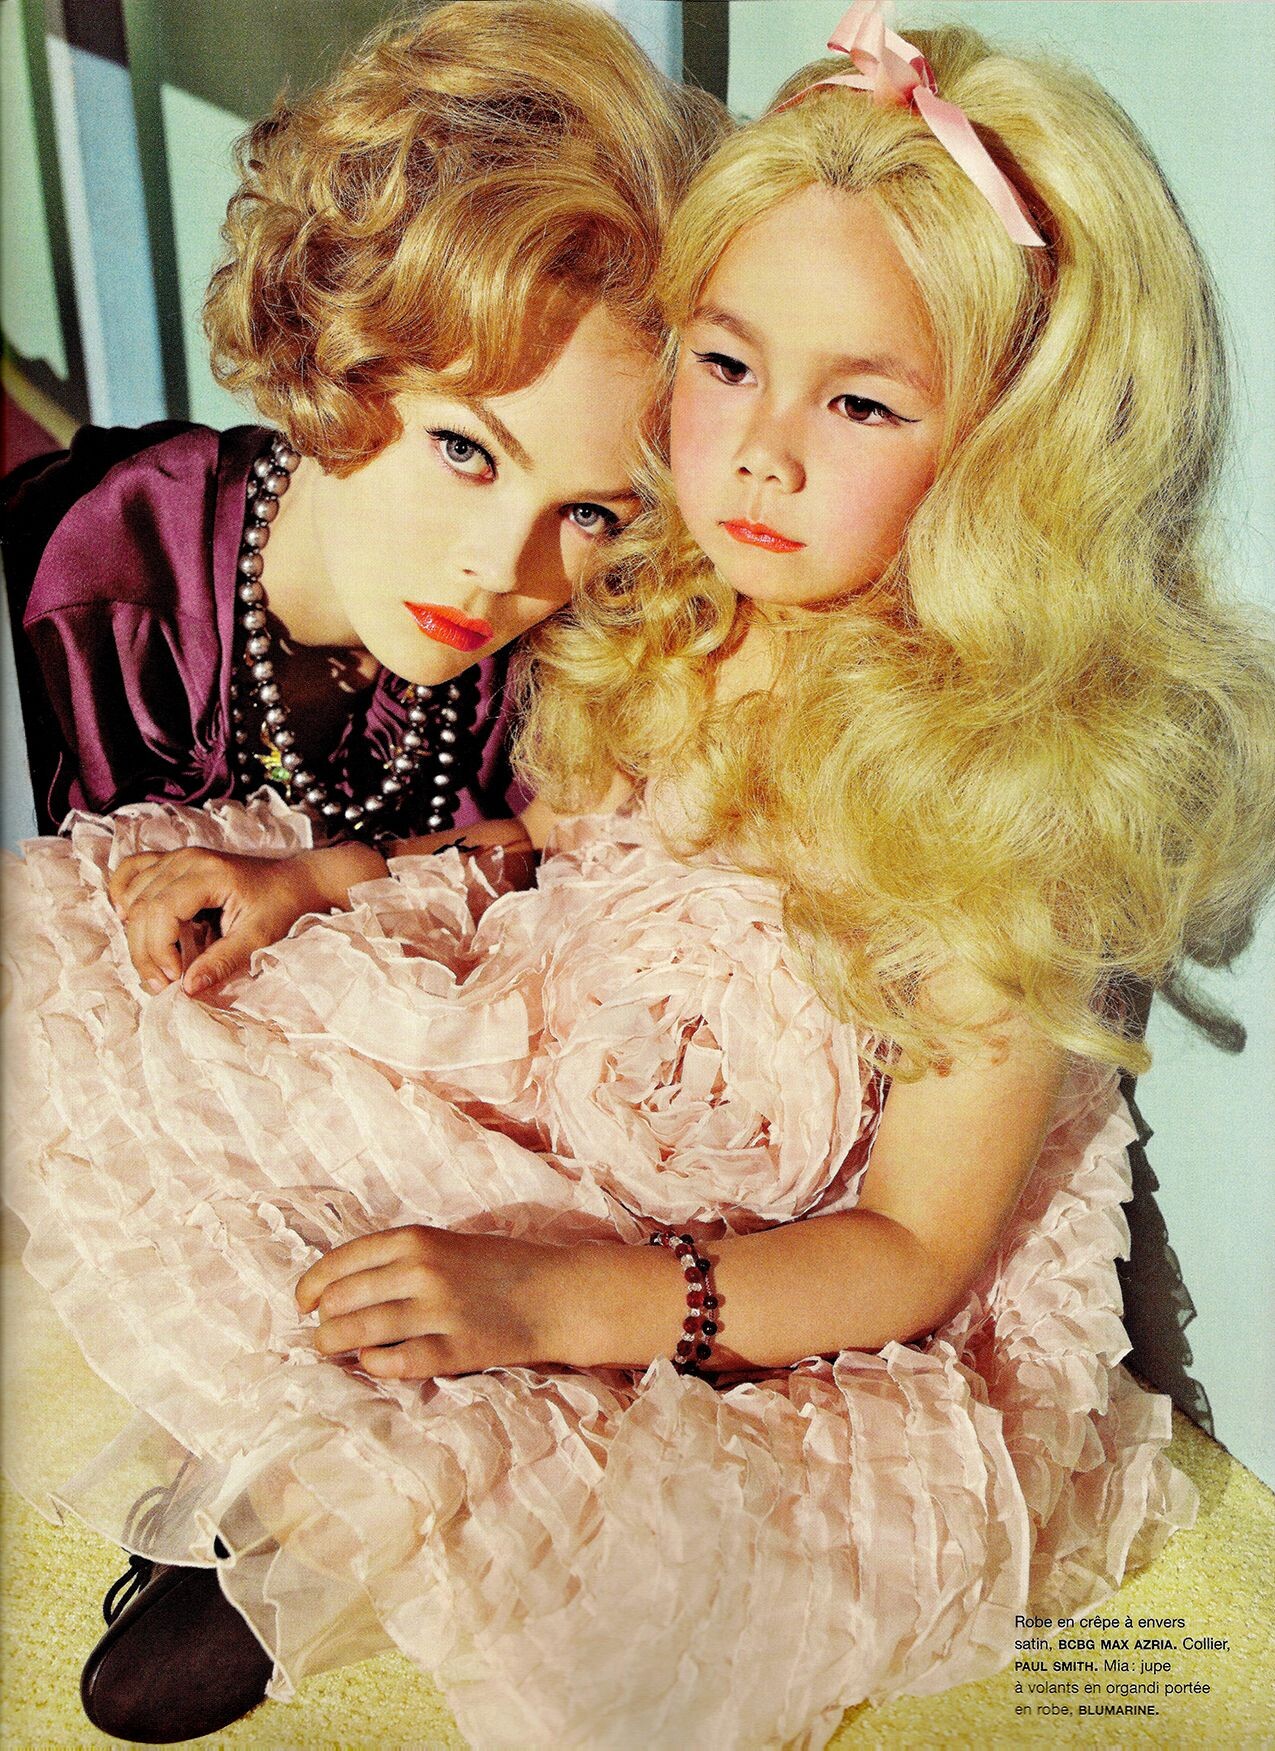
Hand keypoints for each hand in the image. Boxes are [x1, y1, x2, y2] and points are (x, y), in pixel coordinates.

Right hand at [108, 842, 385, 995]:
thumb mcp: (258, 937)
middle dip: (145, 952)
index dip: (158, 950)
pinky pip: (134, 870)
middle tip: (161, 985)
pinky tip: (126, 918)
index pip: (160, 912)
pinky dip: (124, 894)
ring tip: (155, 966)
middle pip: (142, 907)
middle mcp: (186, 859)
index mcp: (207, 873)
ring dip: (135, 934)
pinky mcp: (175, 861)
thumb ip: (222, 962)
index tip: (173, 980)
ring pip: (134, 895)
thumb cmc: (282, 906)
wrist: (296, 880)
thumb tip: (187, 989)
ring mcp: (178, 857)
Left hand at [295, 1225, 578, 1378]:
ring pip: (359, 1331)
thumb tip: (340, 1290)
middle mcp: (422, 1270)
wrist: (554, 1294)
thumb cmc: (497, 1267)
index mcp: (416, 1239)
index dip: (311, 1285)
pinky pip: (396, 1361)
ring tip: (331, 1349)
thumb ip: (398, 1261)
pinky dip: (374, 1363)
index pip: (341, 1261)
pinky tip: (373, 1360)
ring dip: (333, 1344)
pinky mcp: (455, 1349)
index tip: (303, 1302)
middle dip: (322, 1319)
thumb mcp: (445, 1245)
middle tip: (322, 1330)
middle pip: (342, 1298)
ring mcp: (438, 1311)